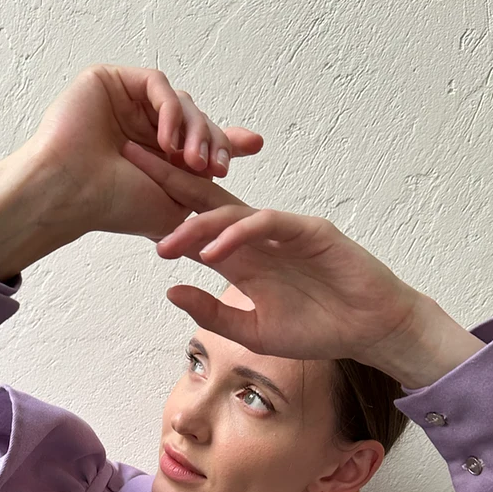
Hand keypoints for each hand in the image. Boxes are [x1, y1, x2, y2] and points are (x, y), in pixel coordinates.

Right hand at [26, 63, 263, 240]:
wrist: (72, 193)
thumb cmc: (115, 207)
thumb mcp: (174, 207)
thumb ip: (203, 191)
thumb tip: (229, 182)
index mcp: (157, 158)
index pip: (200, 141)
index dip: (228, 141)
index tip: (254, 145)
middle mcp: (144, 129)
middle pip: (197, 120)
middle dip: (214, 141)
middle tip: (216, 167)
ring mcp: (128, 104)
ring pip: (181, 103)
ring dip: (195, 130)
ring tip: (190, 161)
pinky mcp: (113, 81)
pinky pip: (157, 84)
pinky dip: (170, 111)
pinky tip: (167, 141)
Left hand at [121, 138, 430, 375]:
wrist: (369, 331)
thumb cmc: (318, 330)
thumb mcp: (252, 332)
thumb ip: (212, 312)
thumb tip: (169, 290)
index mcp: (242, 257)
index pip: (195, 226)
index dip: (160, 210)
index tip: (122, 197)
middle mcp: (258, 236)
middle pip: (207, 200)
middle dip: (168, 179)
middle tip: (130, 159)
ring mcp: (284, 230)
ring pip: (233, 212)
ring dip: (198, 224)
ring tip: (167, 241)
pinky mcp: (310, 232)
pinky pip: (268, 226)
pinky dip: (240, 235)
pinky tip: (214, 248)